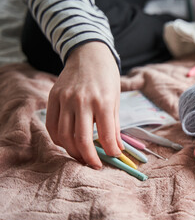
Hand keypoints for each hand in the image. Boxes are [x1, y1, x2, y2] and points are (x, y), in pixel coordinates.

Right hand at [46, 42, 122, 168]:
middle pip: (80, 139)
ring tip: (82, 157)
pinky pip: (52, 125)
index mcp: (103, 101)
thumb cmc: (106, 77)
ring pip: (63, 135)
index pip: (106, 135)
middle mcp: (82, 101)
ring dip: (73, 151)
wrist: (88, 54)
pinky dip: (59, 139)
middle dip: (88, 158)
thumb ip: (115, 125)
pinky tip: (68, 144)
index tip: (113, 158)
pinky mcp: (53, 97)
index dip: (110, 151)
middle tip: (95, 165)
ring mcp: (64, 99)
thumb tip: (117, 148)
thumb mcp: (116, 99)